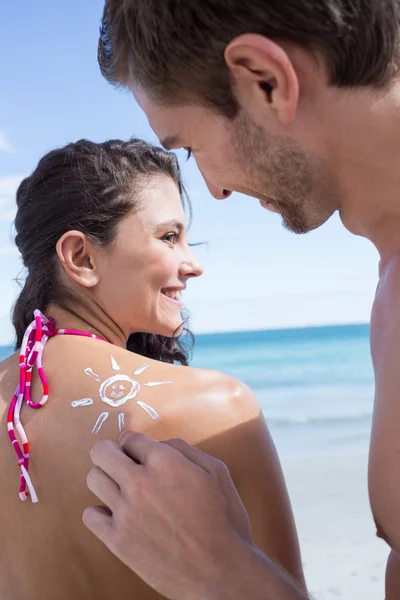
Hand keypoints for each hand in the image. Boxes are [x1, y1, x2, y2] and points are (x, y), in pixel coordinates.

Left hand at [83, 432, 253, 599]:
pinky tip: (118, 516)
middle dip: (111, 453)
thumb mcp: (215, 471)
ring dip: (106, 479)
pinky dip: (101, 513)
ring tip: (121, 490)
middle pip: (101, 451)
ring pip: (93, 479)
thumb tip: (159, 444)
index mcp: (164, 461)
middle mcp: (140, 481)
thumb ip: (184, 450)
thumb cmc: (222, 519)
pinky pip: (90, 515)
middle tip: (122, 464)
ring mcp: (125, 511)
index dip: (135, 444)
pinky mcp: (117, 540)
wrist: (219, 570)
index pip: (129, 438)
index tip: (138, 453)